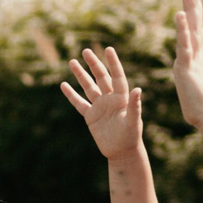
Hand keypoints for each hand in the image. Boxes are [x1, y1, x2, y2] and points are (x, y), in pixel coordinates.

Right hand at [62, 45, 143, 159]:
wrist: (122, 152)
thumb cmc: (131, 137)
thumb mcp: (133, 122)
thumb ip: (135, 106)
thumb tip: (138, 89)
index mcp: (121, 98)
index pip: (117, 76)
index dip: (113, 63)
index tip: (108, 49)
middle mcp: (110, 99)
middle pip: (100, 77)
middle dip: (93, 64)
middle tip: (85, 51)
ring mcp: (99, 107)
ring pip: (88, 87)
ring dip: (80, 75)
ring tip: (72, 62)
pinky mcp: (90, 116)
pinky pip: (79, 103)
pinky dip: (71, 95)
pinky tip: (63, 85)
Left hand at [171, 0, 202, 96]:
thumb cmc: (201, 107)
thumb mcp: (193, 88)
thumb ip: (192, 81)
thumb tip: (194, 82)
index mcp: (195, 57)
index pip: (194, 30)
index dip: (192, 13)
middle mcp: (196, 54)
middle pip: (195, 23)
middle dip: (193, 3)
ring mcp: (192, 59)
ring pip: (191, 29)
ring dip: (190, 9)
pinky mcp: (188, 66)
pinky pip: (185, 44)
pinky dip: (182, 29)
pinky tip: (179, 14)